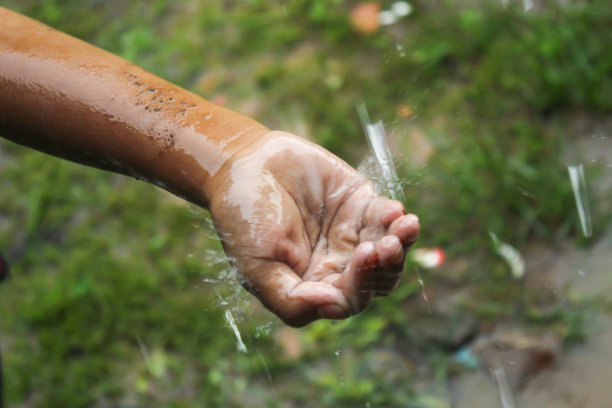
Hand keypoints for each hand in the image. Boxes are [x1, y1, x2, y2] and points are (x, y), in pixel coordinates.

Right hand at [209, 131, 419, 326]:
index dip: (361, 284)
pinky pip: (385, 216)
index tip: (361, 256)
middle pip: (377, 279)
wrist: (242, 164)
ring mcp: (350, 234)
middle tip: (386, 246)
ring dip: (401, 243)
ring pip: (389, 250)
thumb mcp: (257, 266)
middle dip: (386, 266)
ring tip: (406, 225)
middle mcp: (336, 264)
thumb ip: (290, 299)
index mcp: (313, 286)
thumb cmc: (244, 218)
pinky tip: (394, 210)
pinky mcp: (358, 203)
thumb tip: (332, 307)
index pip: (350, 299)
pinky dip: (393, 215)